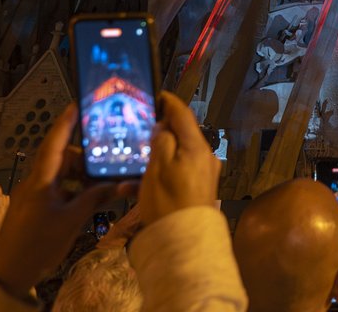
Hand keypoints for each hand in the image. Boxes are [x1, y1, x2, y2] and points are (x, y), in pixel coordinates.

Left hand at [0, 103, 135, 297]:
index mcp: (41, 180)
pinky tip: (90, 198)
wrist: (10, 273)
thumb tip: (119, 184)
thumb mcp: (72, 220)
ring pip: (62, 175)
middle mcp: (36, 182)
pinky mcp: (36, 208)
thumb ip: (95, 198)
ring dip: (81, 176)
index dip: (65, 122)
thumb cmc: (38, 244)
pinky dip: (75, 190)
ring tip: (103, 182)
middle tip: (107, 158)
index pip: (54, 143)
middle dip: (84, 157)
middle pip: (62, 158)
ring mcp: (35, 196)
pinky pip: (58, 190)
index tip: (76, 104)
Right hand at [0, 185, 9, 238]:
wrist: (0, 235)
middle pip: (4, 196)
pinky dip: (6, 203)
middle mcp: (6, 207)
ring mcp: (9, 210)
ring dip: (3, 198)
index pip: (0, 195)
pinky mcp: (11, 213)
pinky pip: (9, 204)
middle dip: (0, 194)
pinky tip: (1, 207)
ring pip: (8, 200)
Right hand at [138, 92, 220, 225]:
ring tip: (133, 161)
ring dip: (155, 156)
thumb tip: (164, 127)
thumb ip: (161, 141)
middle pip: (180, 135)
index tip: (156, 96)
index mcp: (196, 147)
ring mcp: (203, 173)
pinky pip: (177, 173)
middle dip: (159, 132)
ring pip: (175, 155)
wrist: (185, 241)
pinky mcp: (198, 188)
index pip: (183, 114)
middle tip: (139, 128)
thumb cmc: (169, 202)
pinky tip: (135, 186)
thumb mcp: (158, 167)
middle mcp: (204, 157)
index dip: (168, 102)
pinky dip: (160, 173)